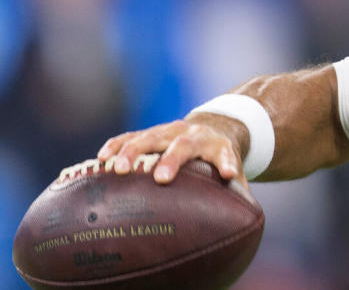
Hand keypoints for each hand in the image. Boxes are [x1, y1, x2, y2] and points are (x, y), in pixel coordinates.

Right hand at [97, 113, 246, 186]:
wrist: (213, 127)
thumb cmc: (221, 159)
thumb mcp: (234, 171)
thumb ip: (238, 192)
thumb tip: (246, 221)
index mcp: (218, 146)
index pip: (224, 155)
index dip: (226, 165)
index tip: (227, 175)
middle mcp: (194, 135)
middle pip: (183, 144)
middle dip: (171, 160)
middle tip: (160, 178)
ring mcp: (170, 130)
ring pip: (151, 136)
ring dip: (134, 151)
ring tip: (118, 169)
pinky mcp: (151, 132)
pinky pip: (131, 136)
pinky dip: (117, 145)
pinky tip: (102, 158)